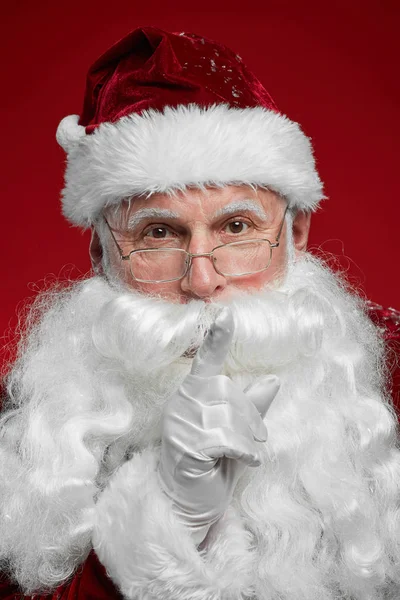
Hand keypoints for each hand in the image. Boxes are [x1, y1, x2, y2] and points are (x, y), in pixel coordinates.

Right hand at [157, 307, 279, 544]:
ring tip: (247, 453)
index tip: (226, 314)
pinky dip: (244, 450)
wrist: (190, 503)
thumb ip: (252, 406)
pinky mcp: (185, 447)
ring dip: (247, 438)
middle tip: (255, 438)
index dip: (217, 338)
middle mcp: (182, 403)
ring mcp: (179, 425)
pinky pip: (225, 439)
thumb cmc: (214, 464)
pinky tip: (249, 461)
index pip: (205, 361)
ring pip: (227, 417)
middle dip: (248, 416)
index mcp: (193, 393)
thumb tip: (274, 379)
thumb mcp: (238, 432)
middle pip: (227, 391)